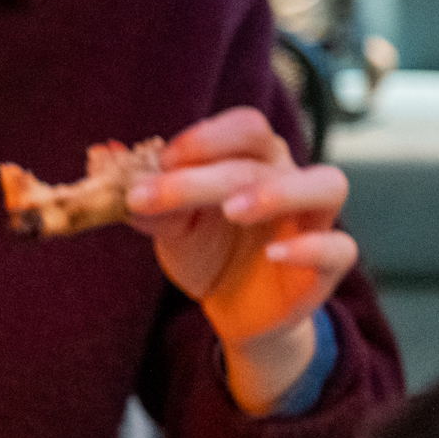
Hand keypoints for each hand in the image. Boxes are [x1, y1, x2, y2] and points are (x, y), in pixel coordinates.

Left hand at [125, 106, 358, 413]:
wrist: (234, 309)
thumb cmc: (207, 251)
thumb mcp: (169, 226)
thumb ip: (143, 197)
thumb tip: (100, 155)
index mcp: (252, 159)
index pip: (243, 128)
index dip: (205, 138)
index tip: (160, 160)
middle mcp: (289, 178)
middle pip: (261, 158)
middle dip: (205, 175)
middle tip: (157, 194)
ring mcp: (314, 219)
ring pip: (326, 184)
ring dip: (279, 191)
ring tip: (233, 209)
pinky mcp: (328, 263)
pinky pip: (339, 247)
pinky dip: (311, 247)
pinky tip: (275, 254)